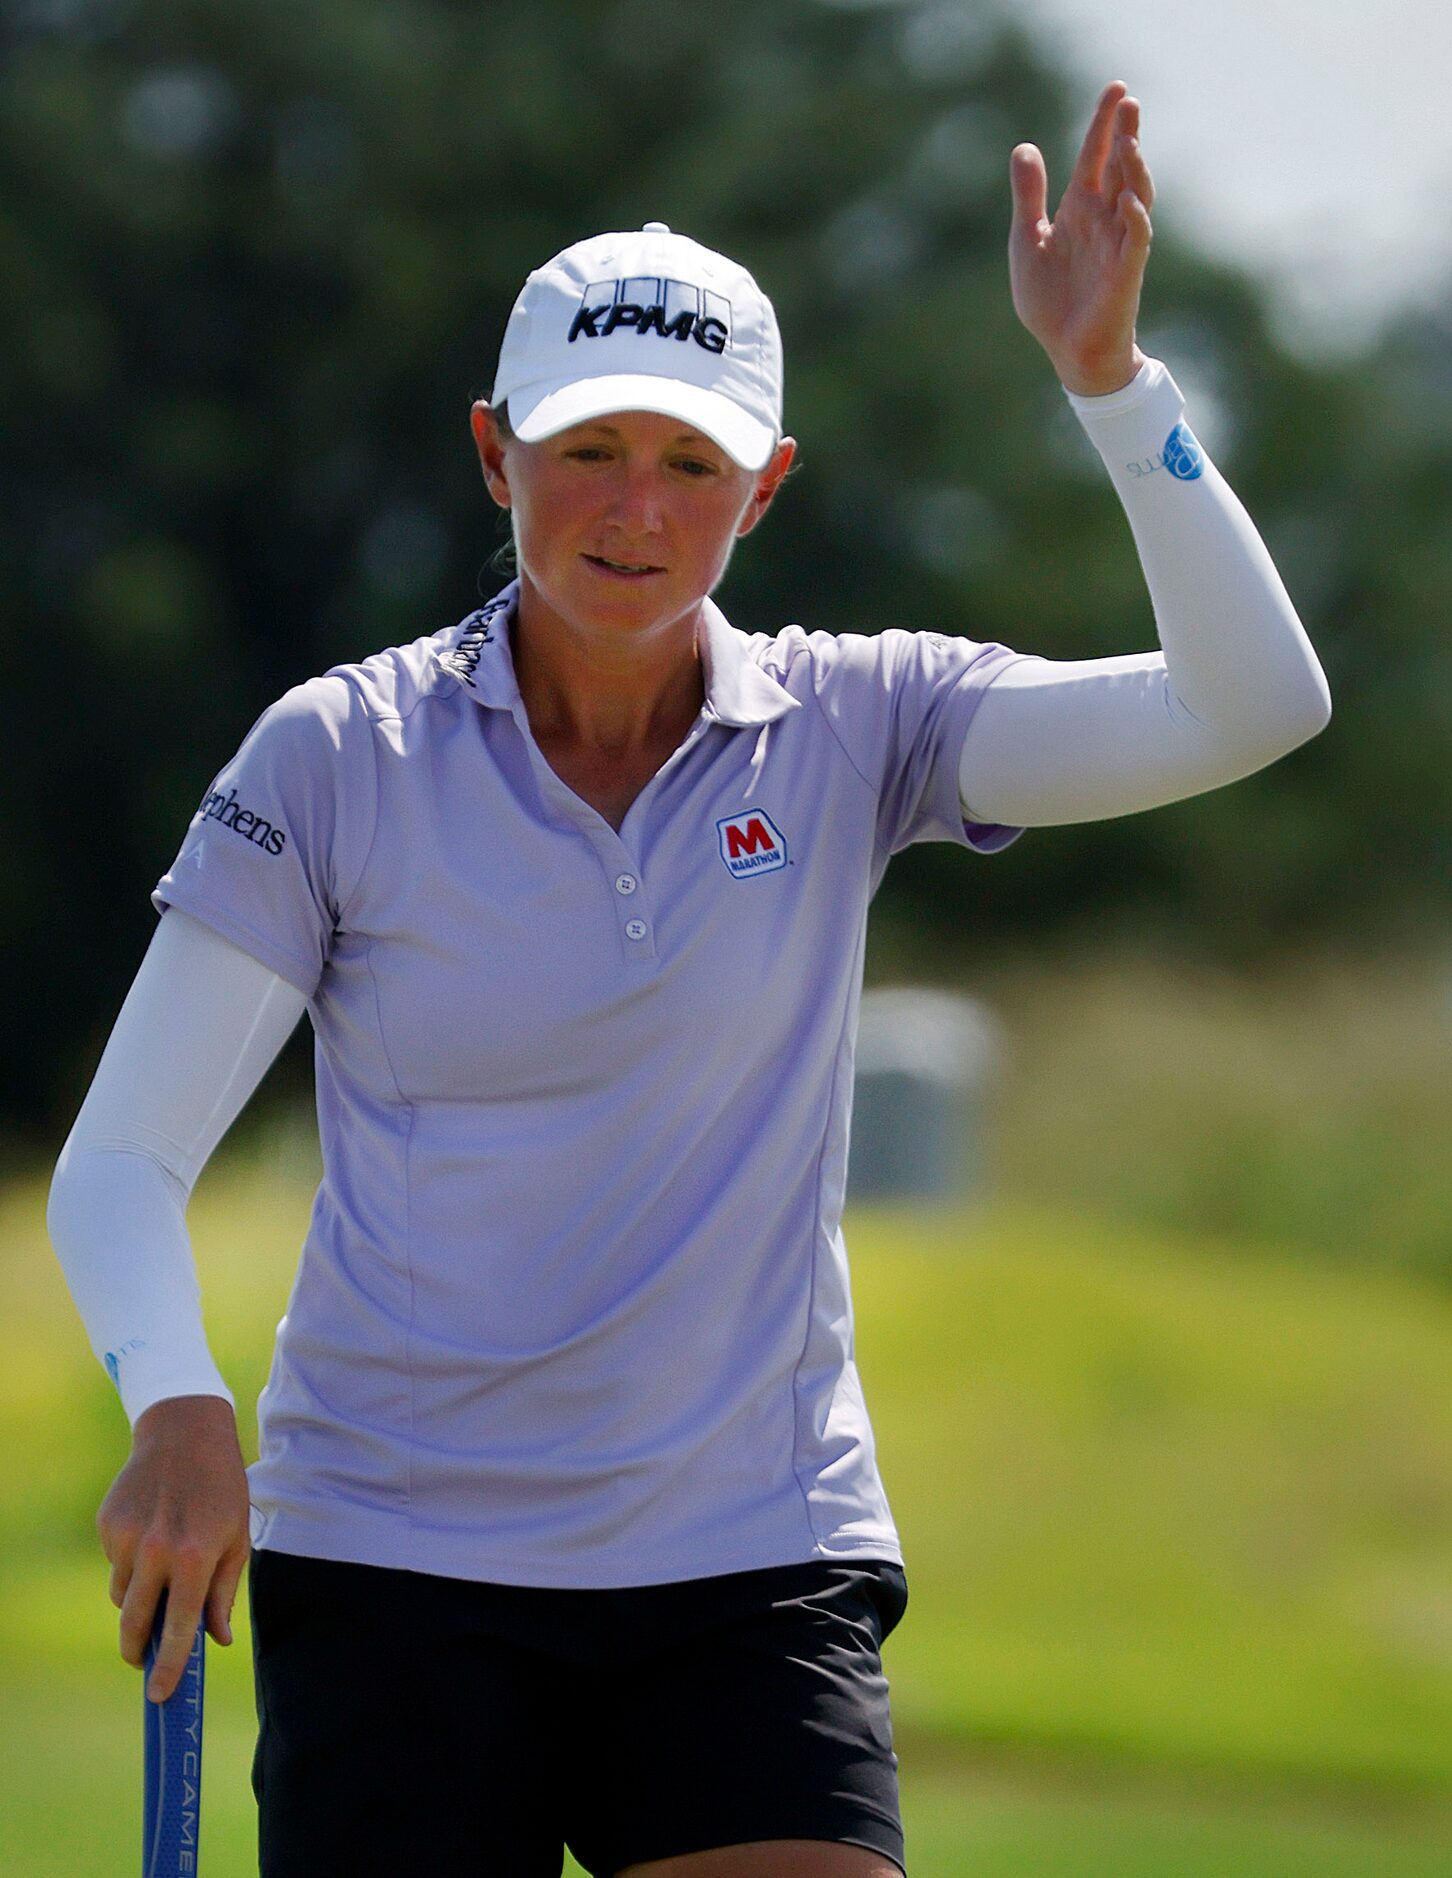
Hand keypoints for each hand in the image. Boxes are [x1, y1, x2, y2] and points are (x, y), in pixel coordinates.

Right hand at [96, 1393, 250, 1701]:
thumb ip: (224, 1593)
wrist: (185, 1432)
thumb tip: (219, 1640)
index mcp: (195, 1558)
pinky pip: (115, 1563)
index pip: (180, 1628)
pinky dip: (129, 1562)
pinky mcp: (107, 1525)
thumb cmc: (222, 1488)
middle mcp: (156, 1552)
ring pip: (121, 1595)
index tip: (160, 1696)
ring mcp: (127, 1538)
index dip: (170, 1667)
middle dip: (138, 1650)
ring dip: (137, 1598)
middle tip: (144, 1660)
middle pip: (135, 1624)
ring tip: (162, 1569)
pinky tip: (150, 1532)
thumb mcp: (236, 1538)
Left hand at [1009, 80, 1153, 396]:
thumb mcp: (1027, 240)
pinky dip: (1134, 219)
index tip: (1116, 90)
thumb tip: (1024, 146)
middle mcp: (1104, 219)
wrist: (1066, 350)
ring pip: (1135, 196)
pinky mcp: (1126, 272)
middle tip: (1129, 100)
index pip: (1095, 157)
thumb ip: (1028, 196)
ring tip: (1129, 141)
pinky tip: (1127, 201)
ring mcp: (1118, 243)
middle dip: (1126, 134)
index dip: (1104, 124)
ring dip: (1134, 169)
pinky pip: (1136, 241)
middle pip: (1121, 167)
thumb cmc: (1050, 299)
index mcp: (1079, 209)